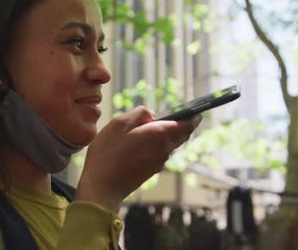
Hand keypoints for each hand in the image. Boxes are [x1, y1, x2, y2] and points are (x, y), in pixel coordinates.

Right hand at [75, 106, 201, 211]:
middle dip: (181, 125)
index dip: (193, 116)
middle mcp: (164, 149)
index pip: (188, 125)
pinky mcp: (151, 171)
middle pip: (181, 135)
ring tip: (150, 128)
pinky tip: (140, 144)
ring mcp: (159, 162)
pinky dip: (156, 146)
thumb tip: (151, 114)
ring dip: (166, 136)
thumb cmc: (108, 152)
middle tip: (173, 116)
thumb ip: (138, 114)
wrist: (102, 186)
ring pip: (170, 145)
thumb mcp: (119, 124)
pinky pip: (160, 154)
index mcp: (159, 134)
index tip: (195, 110)